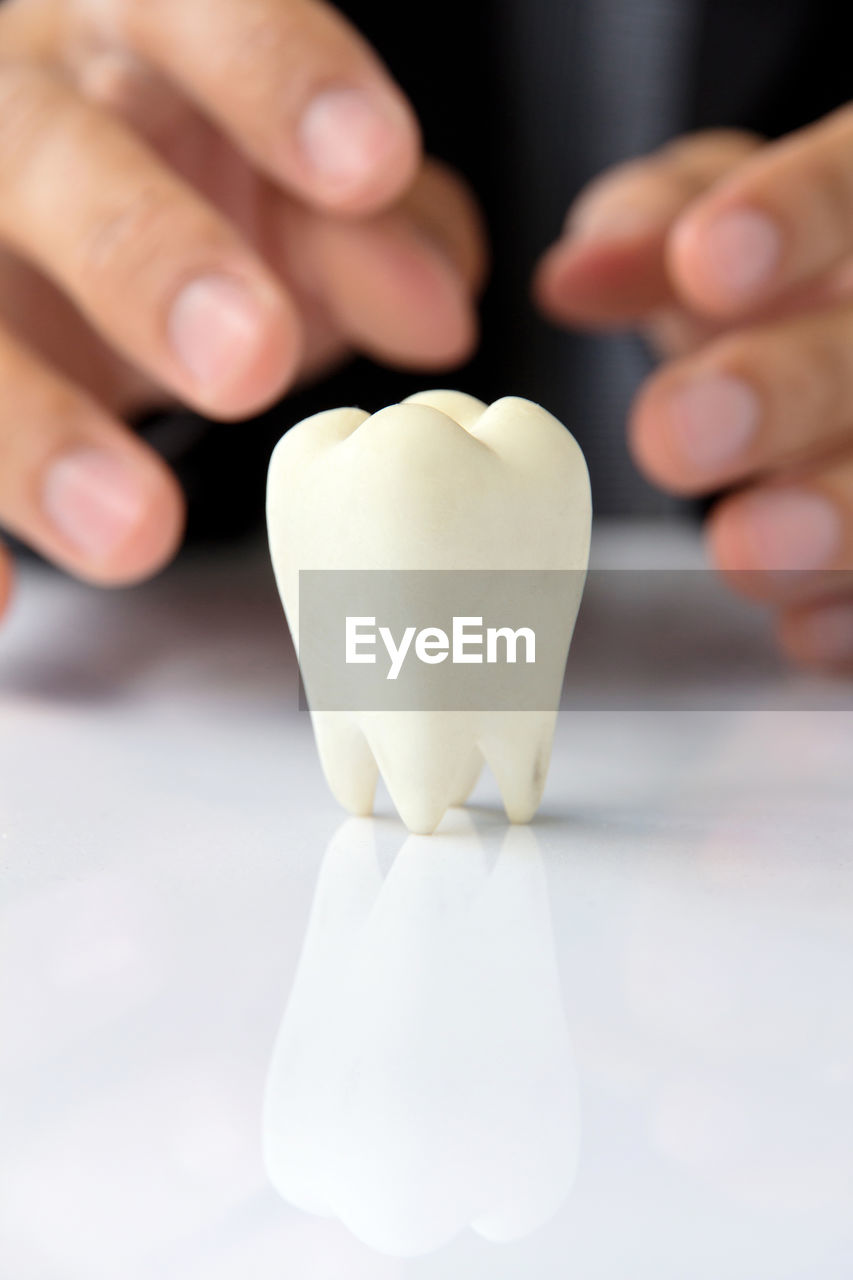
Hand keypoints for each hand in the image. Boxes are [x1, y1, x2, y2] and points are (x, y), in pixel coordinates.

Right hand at [0, 0, 485, 616]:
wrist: (46, 219)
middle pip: (49, 159)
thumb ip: (369, 233)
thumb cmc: (178, 185)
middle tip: (251, 362)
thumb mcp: (284, 193)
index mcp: (125, 43)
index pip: (191, 14)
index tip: (368, 166)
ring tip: (136, 533)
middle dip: (148, 256)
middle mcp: (17, 122)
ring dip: (34, 431)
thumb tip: (441, 309)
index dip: (275, 79)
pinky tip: (4, 604)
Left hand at [535, 117, 852, 671]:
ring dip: (833, 519)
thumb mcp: (714, 221)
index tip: (705, 262)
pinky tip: (803, 627)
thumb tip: (571, 277)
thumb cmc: (775, 277)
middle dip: (783, 393)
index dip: (793, 219)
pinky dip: (852, 613)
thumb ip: (651, 227)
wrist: (838, 340)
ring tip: (742, 548)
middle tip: (675, 435)